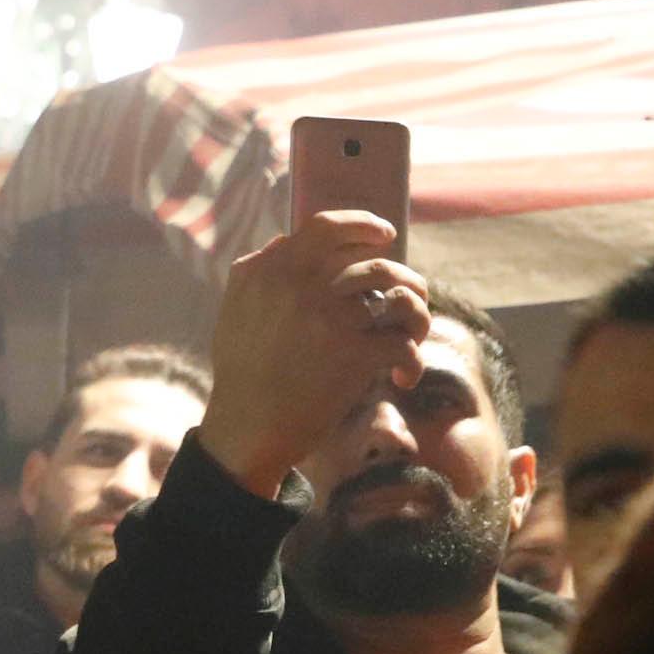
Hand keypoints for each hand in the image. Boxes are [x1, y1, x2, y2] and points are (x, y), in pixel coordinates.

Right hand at [203, 206, 433, 488]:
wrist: (246, 427)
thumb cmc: (242, 371)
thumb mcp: (234, 308)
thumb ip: (258, 268)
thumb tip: (287, 239)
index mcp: (272, 271)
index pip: (326, 227)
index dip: (363, 225)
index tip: (385, 234)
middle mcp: (303, 287)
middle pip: (377, 263)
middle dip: (405, 279)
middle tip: (410, 298)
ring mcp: (332, 319)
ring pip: (401, 297)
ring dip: (418, 314)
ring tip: (414, 333)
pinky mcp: (354, 355)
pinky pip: (405, 344)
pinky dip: (412, 362)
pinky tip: (403, 378)